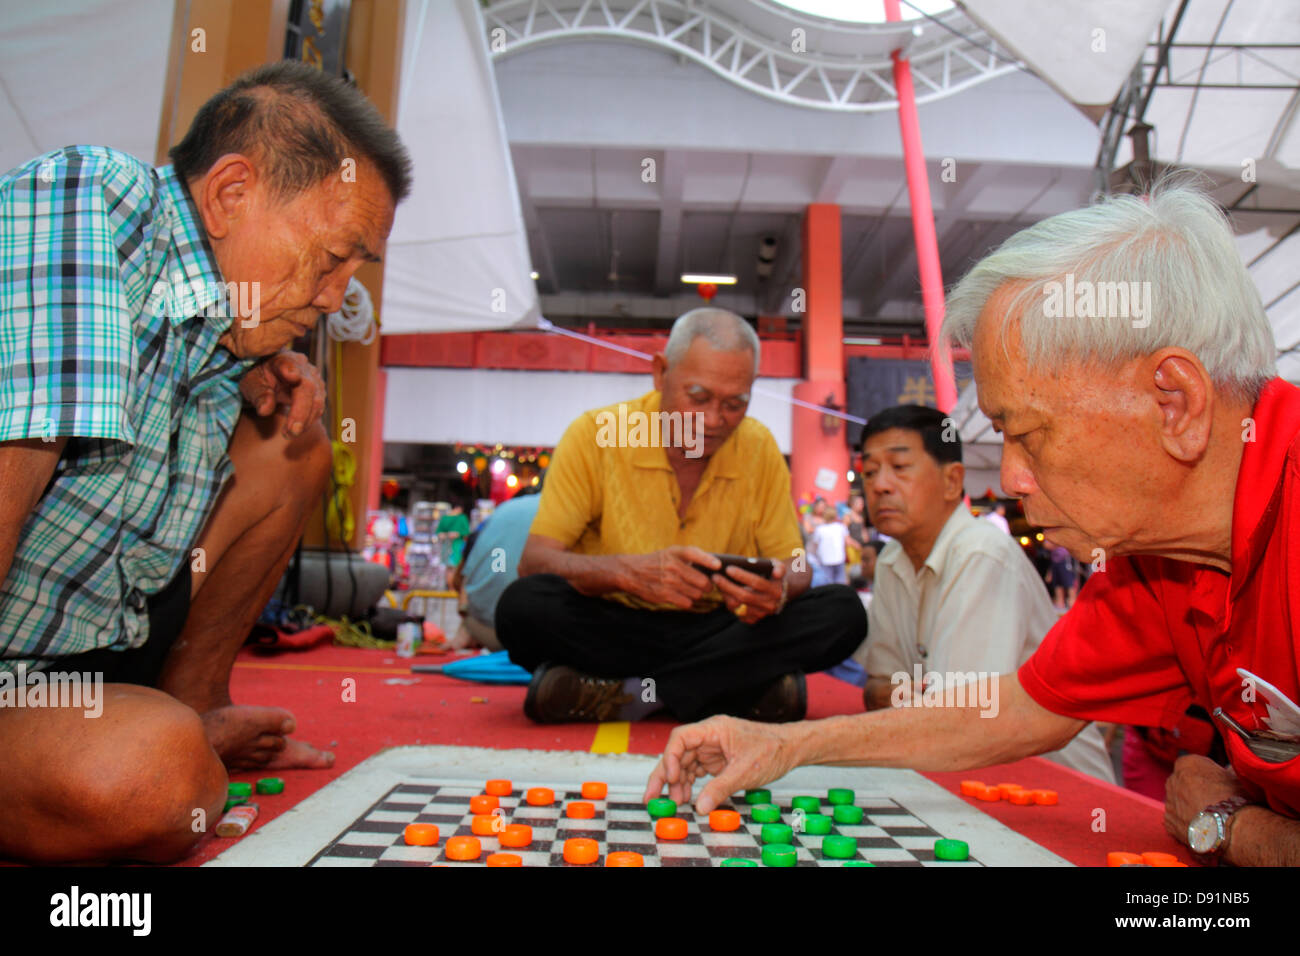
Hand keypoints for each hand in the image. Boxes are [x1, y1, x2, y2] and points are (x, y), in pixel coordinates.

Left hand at [239, 351, 325, 438]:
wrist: (269, 372)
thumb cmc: (258, 377)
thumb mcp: (250, 384)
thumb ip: (258, 395)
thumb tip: (265, 410)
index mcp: (282, 360)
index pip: (288, 364)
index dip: (291, 370)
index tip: (292, 376)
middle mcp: (302, 367)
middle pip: (308, 389)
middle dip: (301, 413)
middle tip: (290, 432)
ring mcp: (314, 378)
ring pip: (317, 400)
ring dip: (306, 420)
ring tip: (290, 434)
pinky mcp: (319, 389)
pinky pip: (318, 406)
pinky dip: (309, 419)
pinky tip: (296, 428)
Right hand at [619, 546, 716, 609]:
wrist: (632, 572)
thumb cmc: (656, 562)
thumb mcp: (670, 553)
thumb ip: (689, 557)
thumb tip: (713, 566)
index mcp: (674, 553)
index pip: (693, 554)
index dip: (707, 560)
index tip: (718, 566)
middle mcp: (672, 566)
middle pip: (701, 580)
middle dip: (707, 585)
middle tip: (706, 586)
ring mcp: (668, 581)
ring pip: (696, 593)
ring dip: (697, 594)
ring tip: (692, 591)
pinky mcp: (664, 595)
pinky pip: (687, 602)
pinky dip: (688, 601)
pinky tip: (683, 596)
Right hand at [643, 715, 802, 812]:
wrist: (791, 748)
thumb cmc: (772, 750)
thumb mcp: (745, 772)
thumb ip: (720, 788)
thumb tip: (700, 806)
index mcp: (714, 729)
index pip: (681, 738)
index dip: (671, 758)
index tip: (673, 778)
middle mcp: (709, 737)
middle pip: (678, 753)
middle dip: (665, 775)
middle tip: (652, 796)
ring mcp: (712, 748)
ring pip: (685, 764)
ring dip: (678, 783)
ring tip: (674, 803)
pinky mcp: (717, 760)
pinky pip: (696, 771)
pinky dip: (690, 784)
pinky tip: (686, 798)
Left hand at [712, 559, 784, 624]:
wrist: (779, 593)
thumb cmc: (773, 575)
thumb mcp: (778, 567)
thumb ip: (778, 567)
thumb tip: (777, 573)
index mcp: (775, 590)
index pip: (757, 583)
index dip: (741, 575)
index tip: (728, 568)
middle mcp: (769, 604)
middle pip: (744, 596)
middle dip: (727, 586)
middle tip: (716, 576)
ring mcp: (761, 613)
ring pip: (738, 606)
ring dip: (725, 595)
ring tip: (718, 583)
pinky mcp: (754, 619)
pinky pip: (737, 613)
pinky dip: (729, 603)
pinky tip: (724, 593)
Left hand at [1163, 754, 1251, 845]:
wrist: (1228, 827)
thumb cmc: (1235, 799)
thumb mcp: (1234, 778)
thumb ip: (1226, 773)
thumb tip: (1230, 772)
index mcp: (1186, 764)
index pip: (1192, 766)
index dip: (1206, 777)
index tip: (1217, 786)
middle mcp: (1173, 780)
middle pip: (1182, 784)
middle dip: (1194, 791)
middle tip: (1212, 803)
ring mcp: (1169, 802)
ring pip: (1178, 803)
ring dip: (1188, 808)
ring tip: (1209, 819)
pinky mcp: (1169, 822)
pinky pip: (1176, 821)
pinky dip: (1186, 825)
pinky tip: (1201, 829)